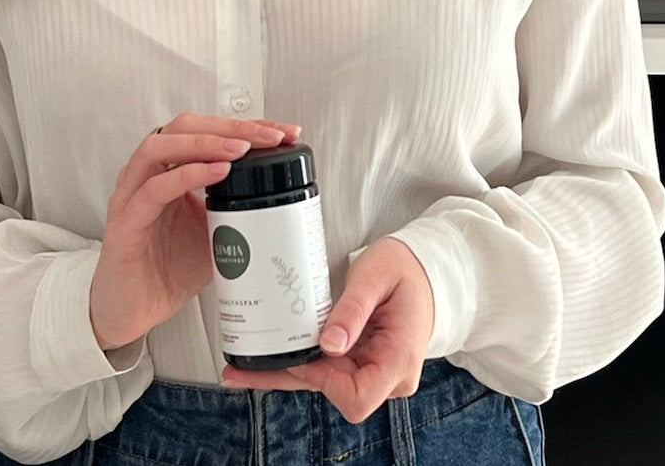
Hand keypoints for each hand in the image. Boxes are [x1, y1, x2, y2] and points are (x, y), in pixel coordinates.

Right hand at [89, 113, 302, 350]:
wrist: (136, 312)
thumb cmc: (169, 269)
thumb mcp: (216, 231)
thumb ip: (238, 207)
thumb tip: (283, 198)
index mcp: (169, 170)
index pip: (206, 130)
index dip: (246, 126)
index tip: (284, 131)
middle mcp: (147, 175)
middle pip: (183, 126)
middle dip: (229, 126)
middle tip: (266, 136)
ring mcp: (131, 195)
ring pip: (159, 146)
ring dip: (205, 142)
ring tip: (240, 149)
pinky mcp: (124, 223)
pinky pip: (152, 190)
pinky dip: (186, 176)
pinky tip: (215, 173)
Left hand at [221, 236, 435, 423]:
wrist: (425, 271)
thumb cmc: (406, 269)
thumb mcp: (377, 275)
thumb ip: (353, 310)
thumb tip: (328, 346)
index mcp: (399, 358)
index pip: (357, 396)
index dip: (323, 381)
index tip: (301, 355)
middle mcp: (388, 376)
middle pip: (333, 394)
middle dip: (287, 379)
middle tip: (239, 370)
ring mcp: (373, 373)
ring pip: (322, 384)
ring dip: (284, 375)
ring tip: (238, 370)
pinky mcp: (359, 364)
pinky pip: (325, 370)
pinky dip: (296, 366)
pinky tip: (263, 365)